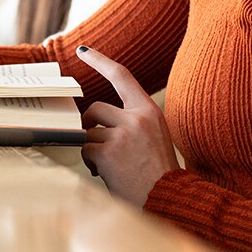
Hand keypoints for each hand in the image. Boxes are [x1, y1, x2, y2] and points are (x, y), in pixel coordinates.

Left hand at [76, 45, 179, 205]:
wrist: (168, 201)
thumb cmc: (158, 174)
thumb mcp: (153, 138)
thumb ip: (130, 123)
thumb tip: (95, 119)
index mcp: (150, 111)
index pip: (122, 76)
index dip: (100, 61)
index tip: (82, 49)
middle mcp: (137, 118)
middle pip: (95, 108)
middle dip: (89, 125)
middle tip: (95, 142)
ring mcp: (122, 135)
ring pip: (88, 132)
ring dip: (92, 149)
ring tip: (109, 166)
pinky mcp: (108, 152)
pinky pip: (85, 150)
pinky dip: (90, 163)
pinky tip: (105, 174)